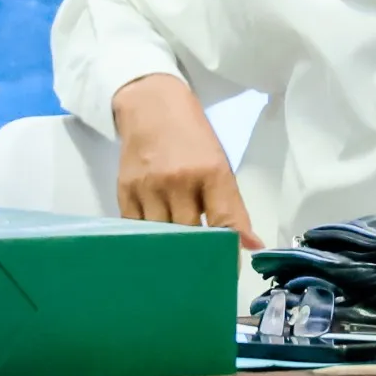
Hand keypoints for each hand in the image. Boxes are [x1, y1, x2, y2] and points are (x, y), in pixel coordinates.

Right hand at [111, 74, 263, 249]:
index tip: (229, 269)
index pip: (224, 222)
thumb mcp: (219, 164)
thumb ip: (232, 207)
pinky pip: (137, 229)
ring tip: (177, 257)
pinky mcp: (125, 191)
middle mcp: (179, 180)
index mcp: (211, 171)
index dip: (228, 251)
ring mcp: (149, 186)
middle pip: (190, 235)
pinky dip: (147, 238)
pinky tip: (155, 241)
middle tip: (200, 266)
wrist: (150, 105)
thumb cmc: (191, 137)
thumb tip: (251, 245)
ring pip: (161, 237)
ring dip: (170, 247)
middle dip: (196, 253)